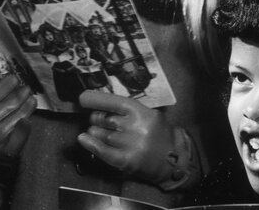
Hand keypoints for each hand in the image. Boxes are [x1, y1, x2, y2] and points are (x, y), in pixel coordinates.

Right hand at [0, 74, 37, 166]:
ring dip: (21, 111)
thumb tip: (14, 80)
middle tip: (26, 89)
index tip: (14, 78)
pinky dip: (22, 131)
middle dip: (14, 99)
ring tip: (32, 100)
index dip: (1, 89)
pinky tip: (28, 120)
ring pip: (6, 126)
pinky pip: (14, 141)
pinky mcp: (5, 153)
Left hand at [77, 90, 196, 189]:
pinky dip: (91, 144)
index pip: (115, 102)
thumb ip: (129, 111)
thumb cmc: (160, 136)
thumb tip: (102, 104)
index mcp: (143, 113)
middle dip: (96, 118)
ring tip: (96, 130)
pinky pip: (103, 151)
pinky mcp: (127, 161)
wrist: (174, 160)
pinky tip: (83, 138)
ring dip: (95, 131)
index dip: (97, 99)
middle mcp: (137, 127)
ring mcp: (131, 145)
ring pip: (102, 134)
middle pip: (105, 119)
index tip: (84, 98)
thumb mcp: (150, 115)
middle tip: (96, 119)